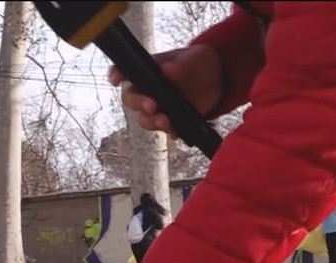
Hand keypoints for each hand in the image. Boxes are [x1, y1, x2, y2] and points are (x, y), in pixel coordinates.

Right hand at [108, 45, 223, 135]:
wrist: (218, 79)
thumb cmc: (200, 62)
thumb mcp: (195, 58)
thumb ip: (182, 64)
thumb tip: (167, 69)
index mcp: (148, 70)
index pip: (125, 71)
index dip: (116, 75)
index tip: (116, 80)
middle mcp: (147, 90)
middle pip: (131, 99)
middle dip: (138, 104)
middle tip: (152, 105)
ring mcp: (157, 106)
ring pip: (144, 118)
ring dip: (151, 121)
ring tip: (165, 120)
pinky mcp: (169, 119)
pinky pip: (163, 129)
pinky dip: (168, 131)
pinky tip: (175, 131)